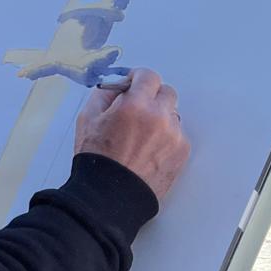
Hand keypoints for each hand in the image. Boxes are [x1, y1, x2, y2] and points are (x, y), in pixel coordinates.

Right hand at [74, 67, 189, 202]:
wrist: (111, 194)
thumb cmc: (97, 157)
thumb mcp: (87, 119)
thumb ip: (103, 95)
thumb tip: (117, 86)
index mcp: (135, 105)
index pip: (148, 76)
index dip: (138, 78)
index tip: (132, 85)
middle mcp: (160, 117)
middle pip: (166, 92)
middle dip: (151, 96)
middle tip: (136, 109)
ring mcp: (175, 135)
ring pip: (172, 114)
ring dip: (160, 116)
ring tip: (141, 134)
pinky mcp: (182, 151)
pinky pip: (177, 134)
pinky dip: (165, 136)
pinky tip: (149, 149)